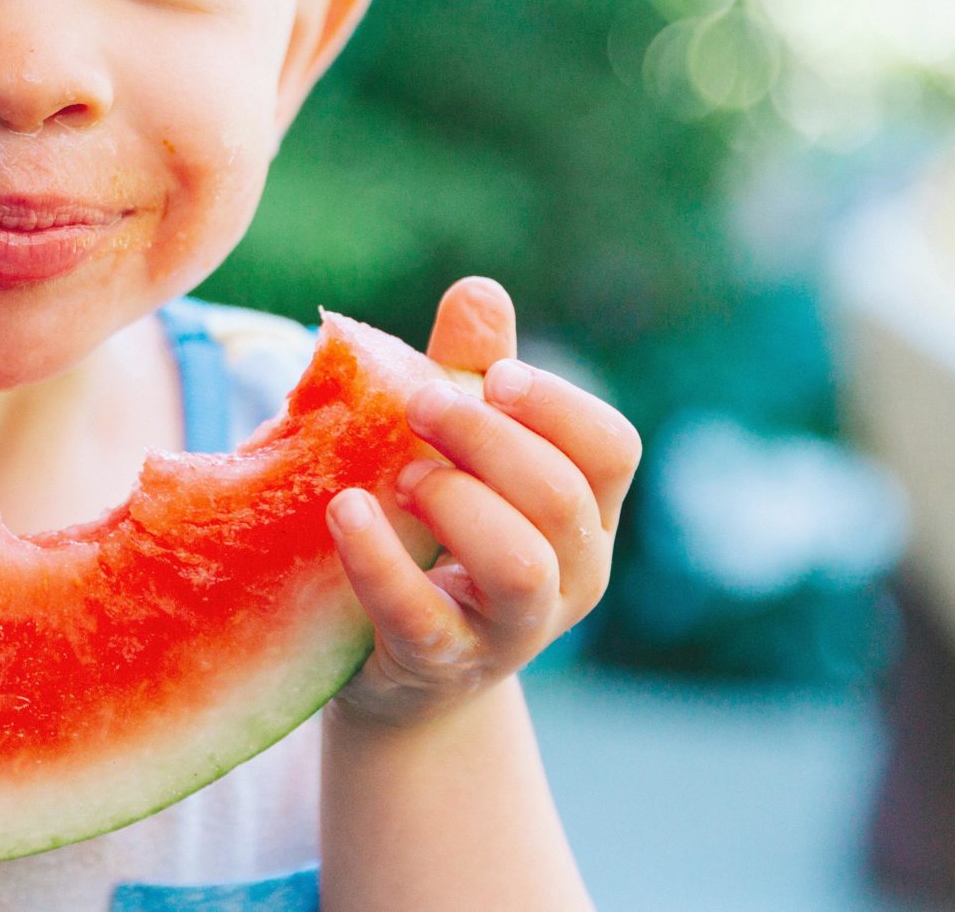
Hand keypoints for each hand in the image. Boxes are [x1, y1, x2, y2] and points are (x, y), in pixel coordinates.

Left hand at [325, 277, 640, 728]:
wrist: (396, 666)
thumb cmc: (435, 533)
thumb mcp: (457, 452)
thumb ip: (469, 375)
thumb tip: (479, 289)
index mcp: (586, 514)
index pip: (611, 449)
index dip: (555, 404)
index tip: (490, 376)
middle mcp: (569, 576)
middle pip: (561, 496)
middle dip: (486, 436)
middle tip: (417, 405)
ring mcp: (510, 631)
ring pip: (521, 565)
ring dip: (457, 500)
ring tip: (400, 476)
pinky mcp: (438, 664)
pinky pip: (420, 616)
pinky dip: (378, 557)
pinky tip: (344, 511)